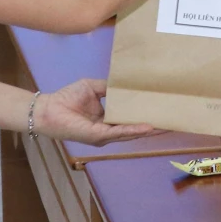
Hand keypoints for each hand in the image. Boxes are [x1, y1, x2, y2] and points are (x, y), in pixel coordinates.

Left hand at [30, 78, 157, 145]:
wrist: (47, 109)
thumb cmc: (67, 98)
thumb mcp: (93, 87)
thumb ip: (109, 88)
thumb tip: (125, 84)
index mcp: (107, 120)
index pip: (130, 119)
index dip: (145, 116)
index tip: (162, 111)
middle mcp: (108, 131)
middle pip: (135, 129)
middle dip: (154, 127)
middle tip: (173, 123)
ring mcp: (104, 136)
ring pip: (131, 134)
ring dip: (149, 131)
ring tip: (167, 126)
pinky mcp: (98, 136)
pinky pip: (119, 132)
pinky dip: (134, 130)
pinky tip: (148, 127)